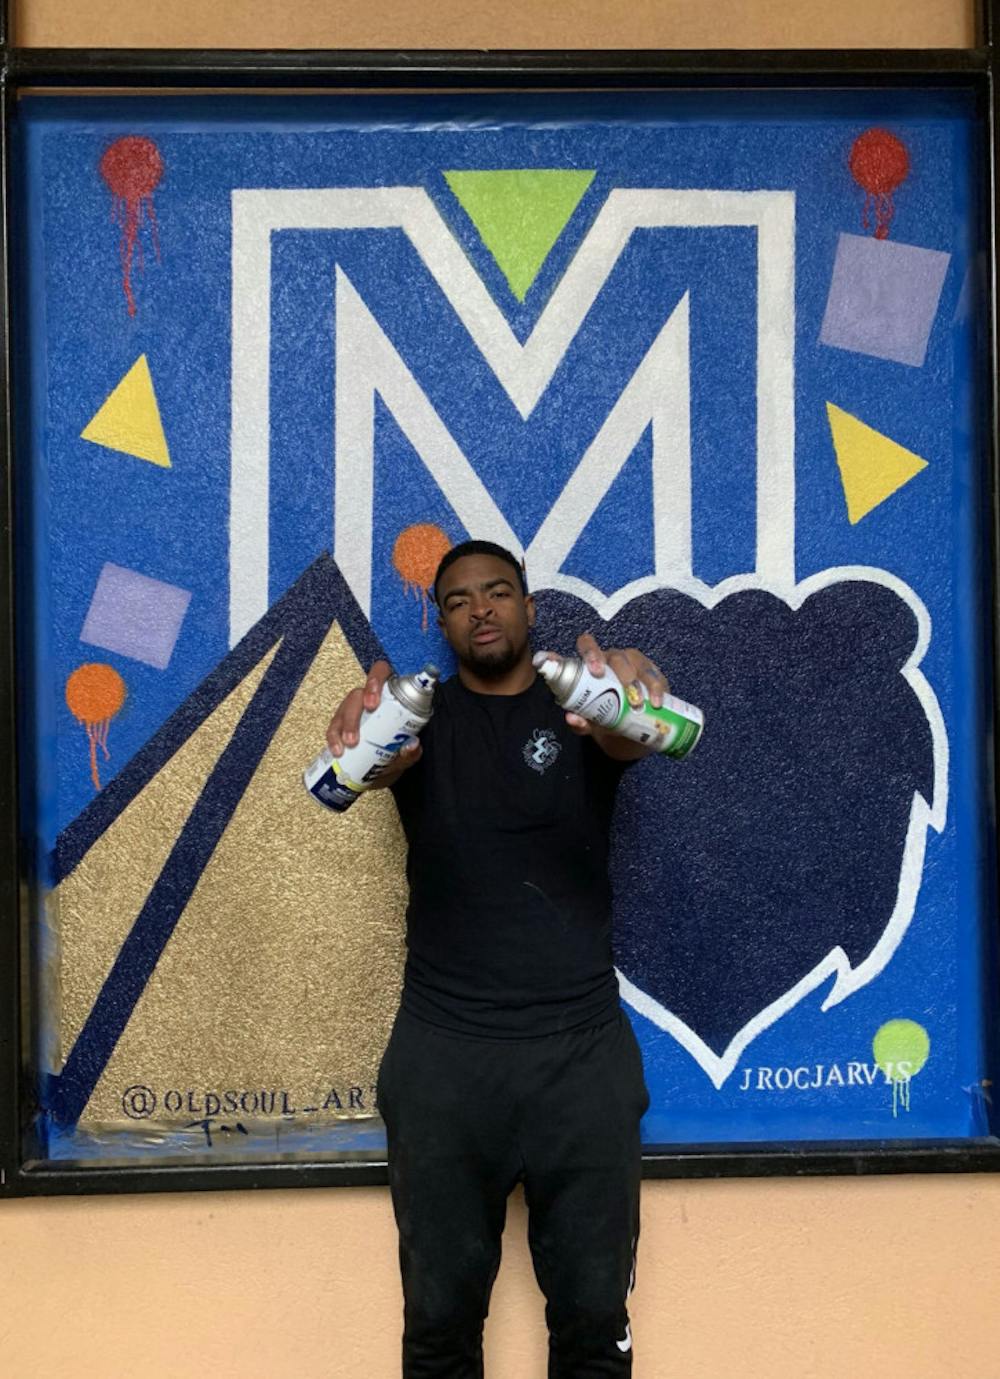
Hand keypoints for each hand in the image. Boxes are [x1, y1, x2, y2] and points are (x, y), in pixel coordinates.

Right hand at [325, 661, 422, 782]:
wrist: (382, 768)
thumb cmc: (395, 751)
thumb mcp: (406, 754)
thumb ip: (411, 752)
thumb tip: (411, 745)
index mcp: (389, 694)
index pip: (381, 673)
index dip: (374, 681)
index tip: (372, 703)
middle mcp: (367, 698)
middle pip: (356, 695)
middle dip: (354, 714)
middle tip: (357, 734)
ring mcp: (352, 711)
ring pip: (343, 710)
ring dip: (344, 727)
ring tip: (348, 745)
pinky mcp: (340, 725)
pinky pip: (333, 727)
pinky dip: (334, 738)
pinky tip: (337, 750)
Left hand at [566, 633, 670, 737]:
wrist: (628, 731)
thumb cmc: (605, 718)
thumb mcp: (591, 722)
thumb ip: (580, 722)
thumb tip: (572, 718)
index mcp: (592, 665)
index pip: (587, 645)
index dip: (591, 653)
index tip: (596, 671)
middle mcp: (612, 660)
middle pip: (617, 657)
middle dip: (622, 675)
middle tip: (623, 693)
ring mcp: (634, 664)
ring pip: (637, 664)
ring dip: (639, 683)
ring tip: (638, 704)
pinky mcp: (652, 674)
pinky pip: (655, 676)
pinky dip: (656, 689)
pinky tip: (656, 702)